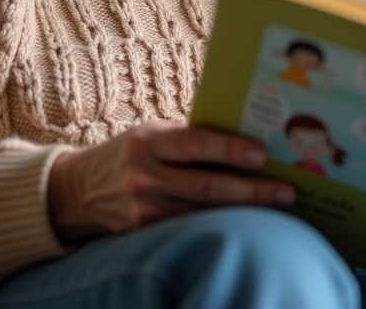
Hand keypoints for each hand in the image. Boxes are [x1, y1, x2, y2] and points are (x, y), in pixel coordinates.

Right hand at [46, 119, 294, 241]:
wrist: (80, 189)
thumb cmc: (132, 152)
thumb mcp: (152, 133)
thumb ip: (189, 136)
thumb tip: (245, 135)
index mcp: (147, 141)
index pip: (195, 144)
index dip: (230, 149)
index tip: (262, 154)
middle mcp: (143, 175)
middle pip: (206, 185)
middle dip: (251, 189)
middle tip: (285, 191)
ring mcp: (143, 208)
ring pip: (203, 212)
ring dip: (244, 210)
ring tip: (277, 206)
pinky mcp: (144, 231)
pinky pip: (191, 227)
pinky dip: (221, 223)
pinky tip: (246, 220)